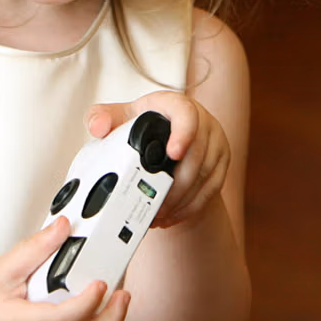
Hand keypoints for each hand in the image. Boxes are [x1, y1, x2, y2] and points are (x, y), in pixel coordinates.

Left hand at [85, 91, 230, 228]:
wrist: (168, 139)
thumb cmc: (143, 125)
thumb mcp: (121, 117)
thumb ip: (102, 118)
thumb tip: (98, 128)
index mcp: (174, 105)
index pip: (185, 114)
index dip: (183, 134)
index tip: (173, 153)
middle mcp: (202, 120)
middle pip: (196, 155)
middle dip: (174, 185)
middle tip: (153, 204)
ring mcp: (215, 142)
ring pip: (205, 176)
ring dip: (181, 200)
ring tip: (157, 214)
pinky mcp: (222, 163)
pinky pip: (212, 189)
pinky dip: (191, 206)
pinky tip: (172, 215)